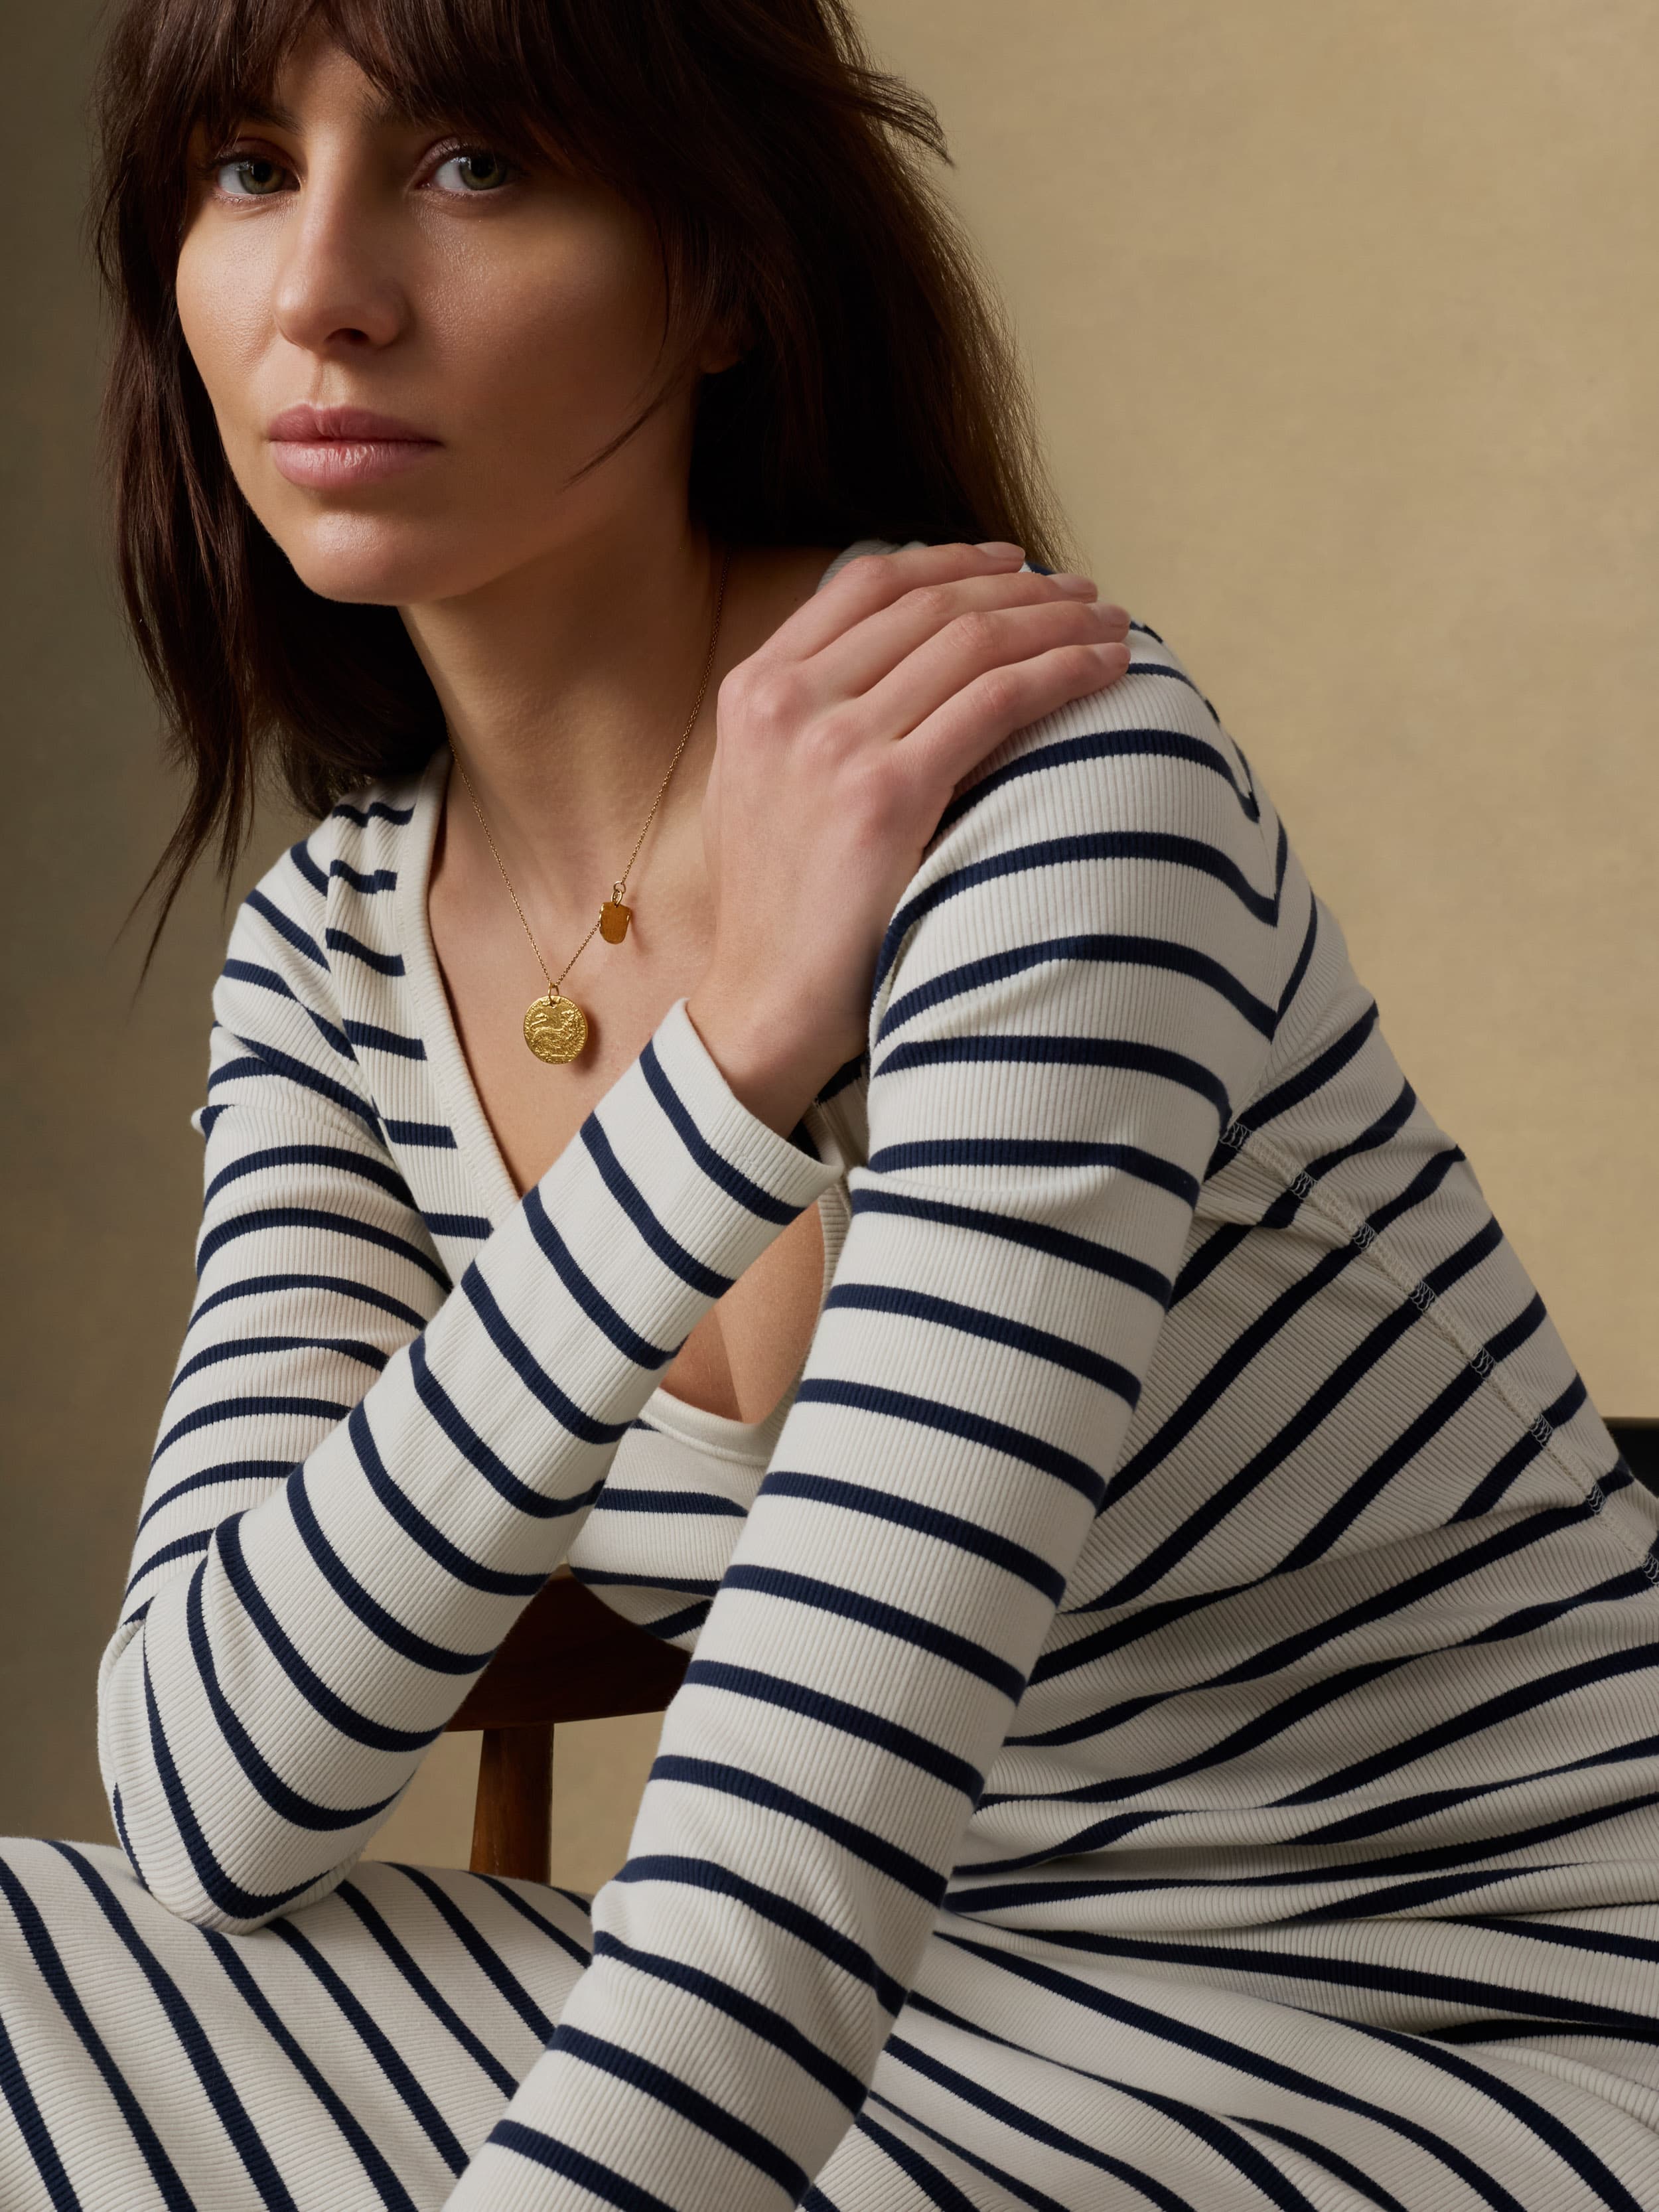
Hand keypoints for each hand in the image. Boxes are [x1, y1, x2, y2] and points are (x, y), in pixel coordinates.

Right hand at [685, 539, 1131, 1133]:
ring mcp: (833, 744)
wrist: (764, 999)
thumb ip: (808, 714)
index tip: (1010, 564)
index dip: (950, 560)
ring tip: (1112, 628)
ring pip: (972, 642)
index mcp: (755, 689)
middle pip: (929, 605)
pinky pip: (996, 702)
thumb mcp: (761, 785)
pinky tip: (1103, 669)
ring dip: (1056, 622)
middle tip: (1084, 595)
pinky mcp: (885, 794)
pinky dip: (1060, 672)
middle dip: (1021, 589)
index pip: (866, 582)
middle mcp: (788, 702)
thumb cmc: (780, 906)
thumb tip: (894, 662)